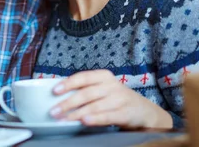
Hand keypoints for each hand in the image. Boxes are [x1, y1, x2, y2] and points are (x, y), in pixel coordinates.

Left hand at [49, 70, 172, 128]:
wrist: (143, 111)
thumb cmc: (116, 99)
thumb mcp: (102, 89)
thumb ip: (85, 90)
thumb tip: (59, 96)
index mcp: (103, 76)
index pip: (83, 77)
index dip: (68, 83)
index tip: (55, 90)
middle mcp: (111, 86)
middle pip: (86, 93)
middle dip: (68, 102)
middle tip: (54, 111)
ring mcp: (119, 99)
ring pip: (94, 106)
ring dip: (77, 113)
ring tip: (64, 119)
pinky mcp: (125, 113)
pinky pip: (108, 116)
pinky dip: (95, 119)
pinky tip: (84, 121)